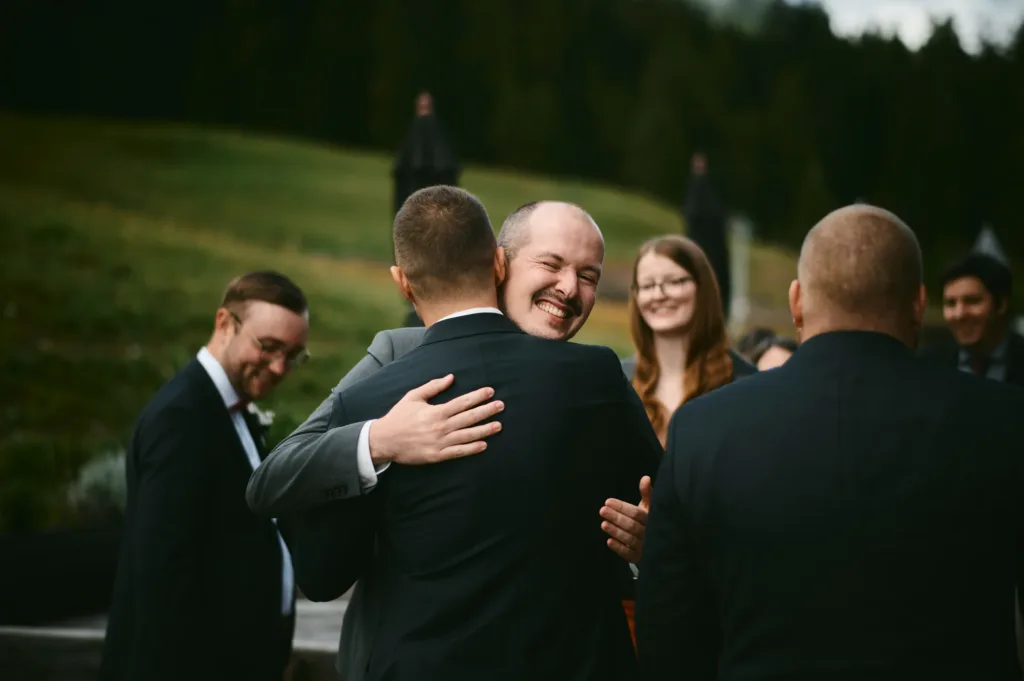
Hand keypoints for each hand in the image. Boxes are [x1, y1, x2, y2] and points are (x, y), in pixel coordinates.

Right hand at [368, 374, 502, 465]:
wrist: (385, 440)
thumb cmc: (399, 416)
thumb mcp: (414, 396)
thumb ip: (433, 386)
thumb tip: (451, 377)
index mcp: (436, 411)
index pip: (462, 402)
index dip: (478, 396)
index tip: (490, 391)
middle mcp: (441, 427)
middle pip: (469, 418)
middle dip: (486, 411)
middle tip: (501, 406)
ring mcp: (440, 442)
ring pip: (467, 435)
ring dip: (484, 430)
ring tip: (499, 425)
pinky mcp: (437, 455)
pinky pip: (458, 452)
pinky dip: (472, 449)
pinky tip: (484, 445)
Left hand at [599, 476, 651, 563]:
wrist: (661, 545)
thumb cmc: (649, 521)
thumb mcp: (648, 507)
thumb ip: (647, 494)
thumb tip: (645, 478)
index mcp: (652, 519)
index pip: (636, 513)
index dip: (622, 507)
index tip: (608, 501)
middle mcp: (650, 533)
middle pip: (631, 525)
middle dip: (616, 518)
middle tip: (602, 510)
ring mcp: (645, 547)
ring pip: (629, 538)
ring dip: (616, 531)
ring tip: (603, 524)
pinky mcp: (639, 558)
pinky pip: (629, 553)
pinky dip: (619, 548)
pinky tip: (609, 541)